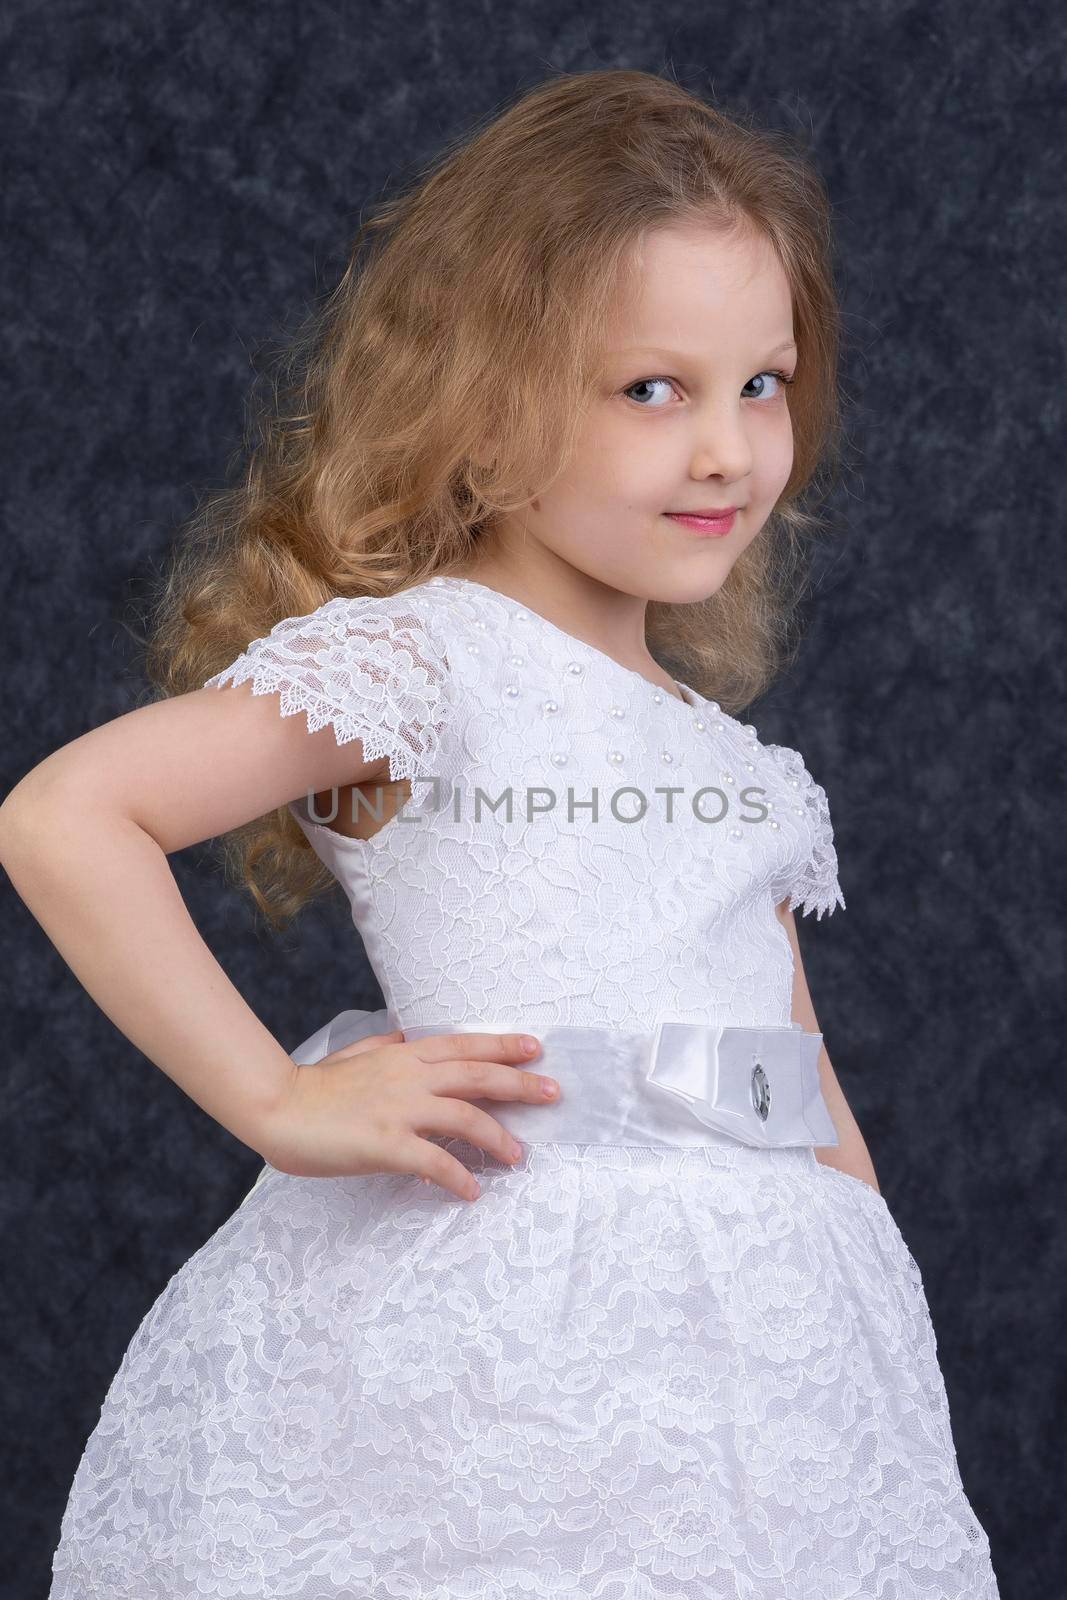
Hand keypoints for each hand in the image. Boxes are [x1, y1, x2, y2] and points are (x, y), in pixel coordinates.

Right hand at [258, 1029, 558, 1200]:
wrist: (278, 1107)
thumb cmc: (313, 1087)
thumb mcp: (354, 1055)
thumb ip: (384, 1048)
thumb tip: (405, 1038)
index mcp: (404, 1056)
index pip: (465, 1046)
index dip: (503, 1046)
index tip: (536, 1048)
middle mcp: (410, 1077)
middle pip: (479, 1076)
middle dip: (521, 1084)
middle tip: (554, 1093)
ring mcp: (400, 1109)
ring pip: (466, 1117)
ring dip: (499, 1137)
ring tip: (520, 1156)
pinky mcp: (387, 1143)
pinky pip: (435, 1162)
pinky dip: (459, 1177)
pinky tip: (473, 1192)